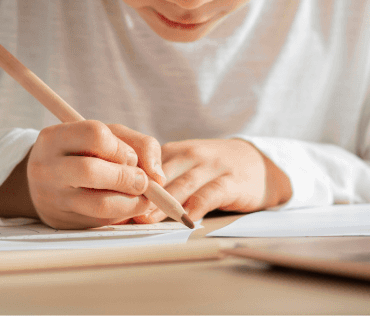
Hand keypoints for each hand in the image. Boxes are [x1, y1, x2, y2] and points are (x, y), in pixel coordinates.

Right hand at [0, 120, 166, 228]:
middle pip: (91, 171)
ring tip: (143, 198)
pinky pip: (100, 221)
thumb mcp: (106, 136)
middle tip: (143, 183)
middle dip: (127, 178)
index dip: (121, 148)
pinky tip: (127, 206)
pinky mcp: (62, 221)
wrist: (44, 181)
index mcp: (54, 138)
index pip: (95, 135)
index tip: (131, 158)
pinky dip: (122, 214)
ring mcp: (51, 197)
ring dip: (132, 202)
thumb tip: (158, 177)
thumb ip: (139, 145)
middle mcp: (46, 167)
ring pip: (99, 204)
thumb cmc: (83, 153)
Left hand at [132, 138, 291, 223]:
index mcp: (175, 151)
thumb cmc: (214, 169)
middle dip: (139, 193)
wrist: (260, 163)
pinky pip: (210, 193)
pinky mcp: (231, 181)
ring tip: (144, 219)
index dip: (127, 181)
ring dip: (162, 203)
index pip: (145, 164)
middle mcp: (191, 155)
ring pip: (181, 185)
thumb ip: (160, 180)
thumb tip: (123, 204)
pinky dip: (196, 206)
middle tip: (119, 210)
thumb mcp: (186, 165)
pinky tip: (185, 218)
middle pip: (159, 174)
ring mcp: (211, 166)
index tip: (109, 198)